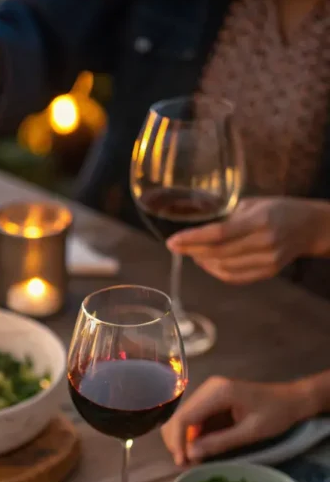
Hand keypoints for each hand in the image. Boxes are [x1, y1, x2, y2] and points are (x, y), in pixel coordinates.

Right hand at [161, 376, 311, 465]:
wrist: (292, 400)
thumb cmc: (276, 414)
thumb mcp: (250, 432)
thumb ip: (219, 443)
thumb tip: (190, 455)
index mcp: (218, 392)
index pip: (185, 418)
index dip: (178, 442)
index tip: (181, 462)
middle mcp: (208, 389)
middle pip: (178, 417)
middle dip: (177, 442)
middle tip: (185, 464)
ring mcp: (208, 394)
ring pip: (182, 420)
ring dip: (183, 440)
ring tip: (191, 460)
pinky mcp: (210, 401)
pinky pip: (193, 420)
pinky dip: (192, 437)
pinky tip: (198, 450)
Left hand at [167, 197, 329, 282]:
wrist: (309, 226)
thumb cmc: (277, 210)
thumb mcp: (254, 204)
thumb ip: (228, 217)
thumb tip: (198, 231)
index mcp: (260, 219)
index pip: (218, 233)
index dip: (193, 239)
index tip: (173, 241)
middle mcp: (264, 241)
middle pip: (218, 253)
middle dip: (192, 251)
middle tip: (177, 247)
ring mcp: (268, 259)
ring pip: (224, 268)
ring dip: (203, 262)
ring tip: (193, 254)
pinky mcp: (269, 272)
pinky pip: (235, 277)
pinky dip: (217, 272)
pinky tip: (208, 264)